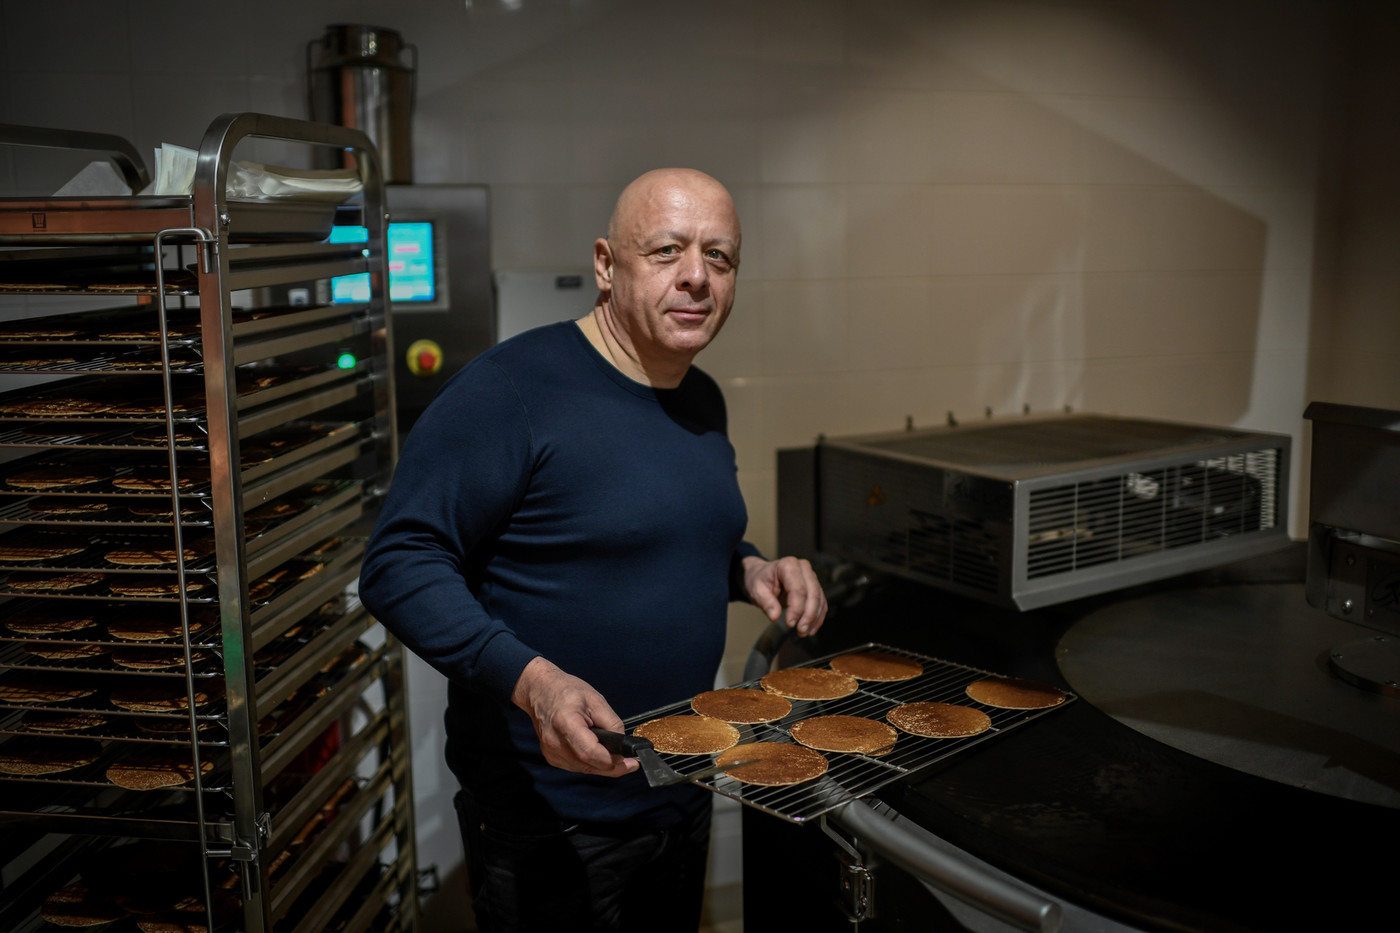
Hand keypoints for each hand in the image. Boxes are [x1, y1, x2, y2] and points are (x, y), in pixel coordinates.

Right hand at [511, 657, 636, 777]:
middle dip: (612, 767)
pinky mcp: (551, 756)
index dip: (612, 760)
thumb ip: (612, 724)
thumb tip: (622, 744)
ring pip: (584, 769)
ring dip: (601, 766)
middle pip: (588, 765)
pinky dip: (589, 763)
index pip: (590, 753)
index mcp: (565, 723)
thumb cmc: (567, 691)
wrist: (541, 691)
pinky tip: (597, 753)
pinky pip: (576, 766)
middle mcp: (555, 742)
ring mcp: (551, 751)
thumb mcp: (597, 700)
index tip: (630, 761)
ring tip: (615, 755)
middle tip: (630, 763)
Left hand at [741, 555, 827, 636]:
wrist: (762, 576)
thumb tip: (774, 616)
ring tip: (804, 632)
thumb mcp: (756, 590)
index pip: (798, 588)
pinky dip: (817, 617)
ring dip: (814, 618)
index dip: (797, 608)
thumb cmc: (759, 580)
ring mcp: (811, 576)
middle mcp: (803, 568)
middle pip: (813, 593)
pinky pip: (821, 602)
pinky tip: (810, 629)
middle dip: (808, 615)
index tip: (790, 624)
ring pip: (819, 599)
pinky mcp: (815, 586)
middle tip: (801, 631)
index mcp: (788, 565)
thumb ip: (766, 602)